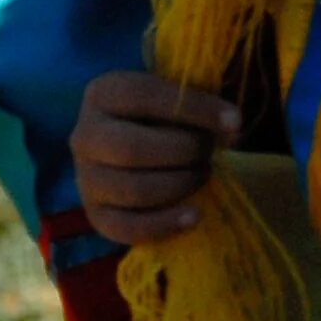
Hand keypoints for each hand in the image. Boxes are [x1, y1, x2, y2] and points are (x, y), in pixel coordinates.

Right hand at [73, 71, 237, 244]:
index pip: (143, 95)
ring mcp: (86, 177)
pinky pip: (124, 227)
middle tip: (209, 152)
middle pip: (132, 148)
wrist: (146, 148)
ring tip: (202, 174)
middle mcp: (85, 135)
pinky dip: (164, 224)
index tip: (235, 122)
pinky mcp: (96, 213)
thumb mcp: (181, 98)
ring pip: (133, 190)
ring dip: (181, 184)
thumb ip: (203, 104)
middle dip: (186, 152)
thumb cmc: (170, 117)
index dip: (195, 108)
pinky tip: (194, 215)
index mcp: (104, 94)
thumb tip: (231, 128)